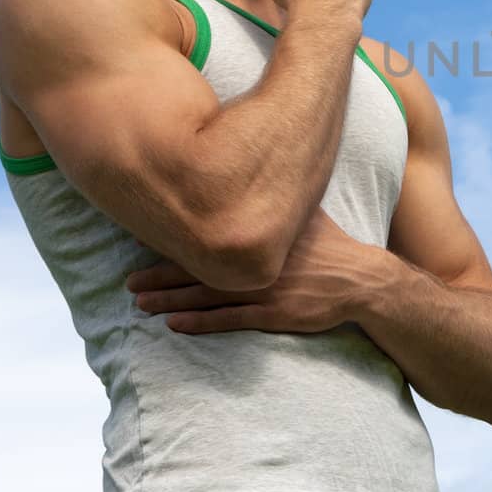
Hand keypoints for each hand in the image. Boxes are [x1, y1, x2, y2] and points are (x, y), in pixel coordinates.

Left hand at [126, 208, 384, 334]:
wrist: (362, 280)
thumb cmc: (334, 245)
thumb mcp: (308, 212)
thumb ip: (281, 197)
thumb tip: (265, 166)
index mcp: (259, 233)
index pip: (209, 233)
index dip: (176, 240)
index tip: (148, 240)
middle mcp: (256, 260)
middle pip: (199, 268)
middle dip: (160, 277)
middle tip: (129, 283)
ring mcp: (263, 289)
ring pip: (206, 296)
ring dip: (170, 301)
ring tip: (140, 305)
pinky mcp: (272, 314)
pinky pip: (228, 320)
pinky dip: (199, 323)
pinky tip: (175, 325)